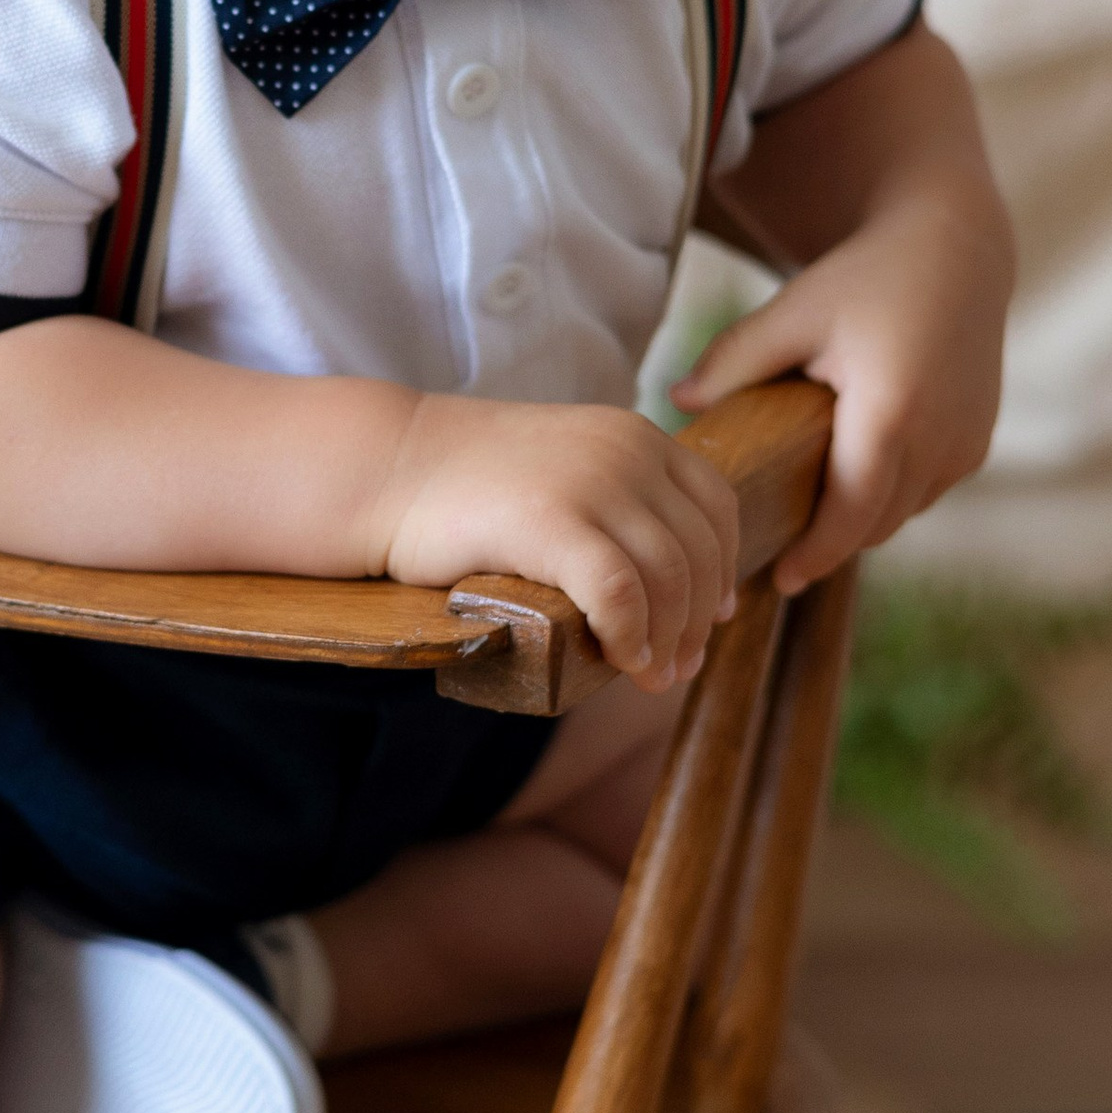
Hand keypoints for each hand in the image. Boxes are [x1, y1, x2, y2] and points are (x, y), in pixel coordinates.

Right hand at [370, 393, 739, 691]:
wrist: (388, 468)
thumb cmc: (467, 486)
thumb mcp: (564, 472)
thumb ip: (616, 504)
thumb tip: (672, 586)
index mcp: (635, 435)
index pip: (716, 505)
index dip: (723, 569)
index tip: (713, 616)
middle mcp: (626, 450)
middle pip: (698, 549)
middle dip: (697, 620)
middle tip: (679, 667)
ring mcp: (592, 481)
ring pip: (669, 577)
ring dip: (669, 639)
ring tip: (650, 677)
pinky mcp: (551, 520)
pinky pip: (620, 592)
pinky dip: (631, 635)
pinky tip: (622, 661)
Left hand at [674, 183, 1009, 594]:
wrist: (956, 250)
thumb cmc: (866, 277)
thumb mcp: (794, 311)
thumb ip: (733, 361)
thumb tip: (674, 406)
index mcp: (891, 413)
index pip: (851, 515)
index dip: (815, 556)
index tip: (778, 581)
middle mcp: (940, 439)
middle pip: (876, 523)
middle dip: (829, 544)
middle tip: (776, 555)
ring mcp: (967, 443)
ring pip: (903, 512)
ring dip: (861, 520)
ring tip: (809, 518)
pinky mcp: (979, 441)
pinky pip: (927, 490)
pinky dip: (891, 494)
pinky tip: (851, 478)